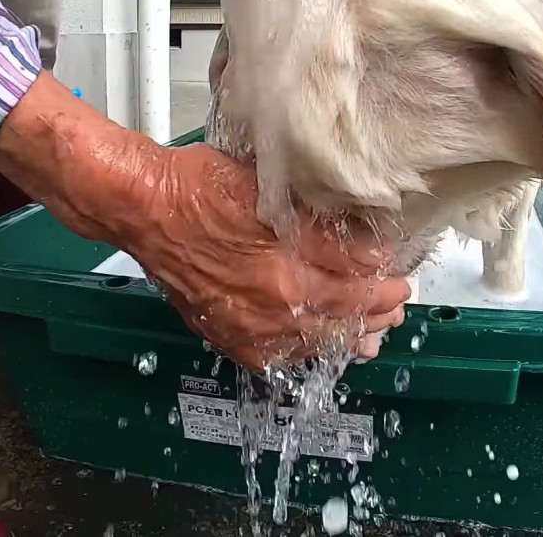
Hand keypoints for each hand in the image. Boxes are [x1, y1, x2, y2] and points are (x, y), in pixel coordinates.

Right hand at [0, 73, 409, 369]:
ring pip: (313, 344)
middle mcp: (271, 306)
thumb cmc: (199, 187)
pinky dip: (303, 350)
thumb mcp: (273, 189)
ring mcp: (247, 325)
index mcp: (287, 270)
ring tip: (369, 332)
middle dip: (376, 312)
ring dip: (346, 336)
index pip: (358, 284)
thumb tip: (364, 245)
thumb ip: (321, 225)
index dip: (385, 279)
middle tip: (395, 303)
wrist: (144, 208)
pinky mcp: (226, 332)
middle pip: (342, 319)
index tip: (398, 273)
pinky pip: (276, 354)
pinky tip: (314, 343)